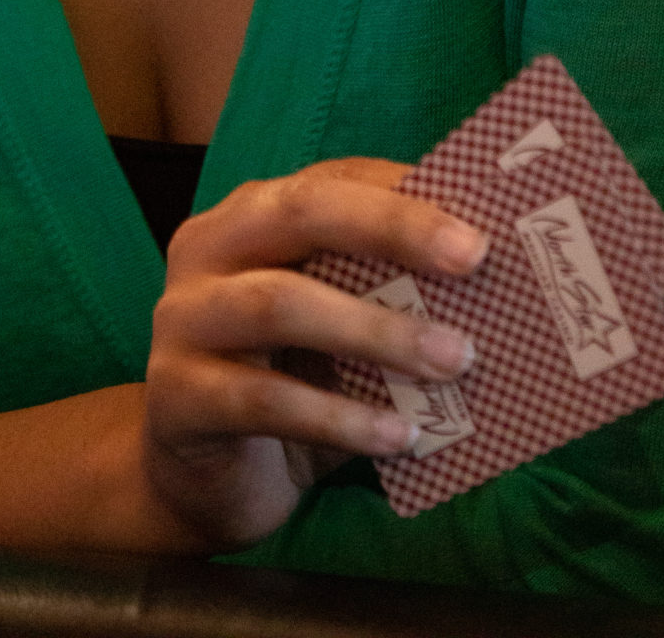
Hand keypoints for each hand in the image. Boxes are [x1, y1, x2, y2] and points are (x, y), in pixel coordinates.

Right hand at [140, 156, 487, 548]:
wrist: (200, 483)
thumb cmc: (289, 386)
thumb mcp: (338, 335)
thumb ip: (385, 299)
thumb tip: (488, 287)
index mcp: (252, 215)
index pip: (331, 181)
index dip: (404, 194)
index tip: (480, 219)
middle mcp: (210, 248)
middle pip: (300, 213)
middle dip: (392, 228)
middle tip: (472, 259)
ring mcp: (183, 318)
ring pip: (280, 303)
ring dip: (377, 331)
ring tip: (453, 359)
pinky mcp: (175, 395)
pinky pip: (264, 399)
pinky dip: (339, 417)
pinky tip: (399, 435)